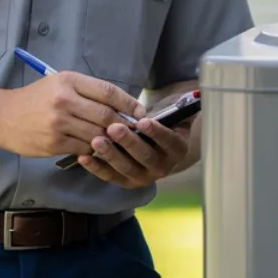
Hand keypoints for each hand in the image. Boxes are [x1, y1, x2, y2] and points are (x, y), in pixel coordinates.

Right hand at [0, 71, 146, 158]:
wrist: (1, 117)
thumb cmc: (34, 99)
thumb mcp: (58, 84)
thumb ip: (86, 91)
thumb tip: (120, 105)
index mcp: (68, 81)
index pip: (108, 91)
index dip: (129, 103)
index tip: (142, 112)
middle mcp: (64, 100)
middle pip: (107, 114)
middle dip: (125, 124)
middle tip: (135, 130)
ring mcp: (59, 122)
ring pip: (98, 134)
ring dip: (112, 139)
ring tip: (120, 142)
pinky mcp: (54, 142)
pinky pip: (85, 148)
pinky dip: (95, 150)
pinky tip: (99, 150)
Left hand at [77, 114, 195, 188]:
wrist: (155, 144)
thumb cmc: (162, 123)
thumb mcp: (175, 115)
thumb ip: (180, 108)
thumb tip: (194, 94)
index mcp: (177, 149)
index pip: (169, 142)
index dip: (157, 133)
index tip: (143, 121)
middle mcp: (163, 167)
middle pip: (145, 156)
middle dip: (129, 142)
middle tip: (114, 128)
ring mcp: (144, 177)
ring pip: (126, 168)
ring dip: (111, 155)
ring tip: (96, 141)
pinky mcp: (126, 182)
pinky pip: (110, 176)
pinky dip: (96, 168)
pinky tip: (83, 157)